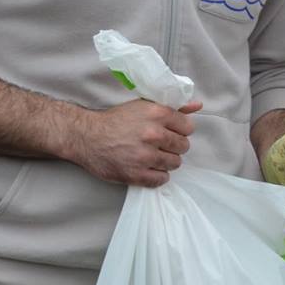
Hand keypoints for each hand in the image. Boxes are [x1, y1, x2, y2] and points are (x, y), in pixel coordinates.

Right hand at [63, 98, 199, 186]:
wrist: (86, 136)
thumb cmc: (116, 120)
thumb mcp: (144, 106)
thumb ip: (173, 107)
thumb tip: (198, 105)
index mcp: (157, 114)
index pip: (188, 127)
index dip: (179, 131)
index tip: (169, 132)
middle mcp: (153, 134)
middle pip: (183, 146)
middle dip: (173, 146)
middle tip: (159, 145)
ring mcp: (144, 155)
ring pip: (175, 163)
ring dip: (166, 161)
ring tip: (151, 156)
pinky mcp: (135, 174)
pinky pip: (162, 179)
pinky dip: (157, 176)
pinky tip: (147, 168)